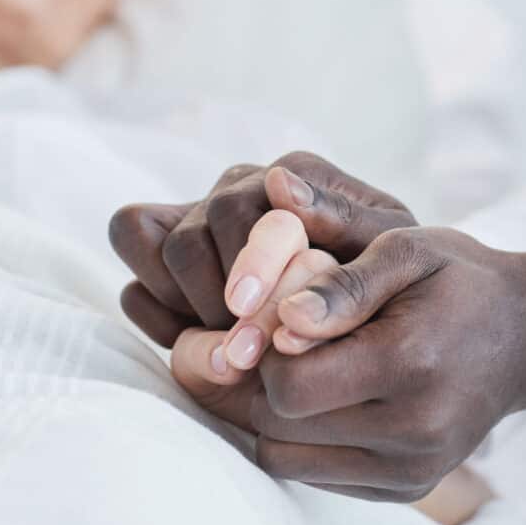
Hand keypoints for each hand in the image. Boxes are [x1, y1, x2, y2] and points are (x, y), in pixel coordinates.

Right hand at [107, 152, 415, 345]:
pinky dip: (158, 316)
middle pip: (185, 239)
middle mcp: (241, 188)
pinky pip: (134, 285)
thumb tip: (278, 181)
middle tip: (247, 348)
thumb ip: (340, 219)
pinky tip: (202, 343)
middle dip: (212, 301)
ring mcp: (201, 223)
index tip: (249, 311)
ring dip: (180, 305)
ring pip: (140, 241)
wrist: (385, 322)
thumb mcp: (388, 255)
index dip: (239, 264)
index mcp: (293, 176)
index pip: (231, 208)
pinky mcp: (172, 268)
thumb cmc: (391, 287)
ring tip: (230, 346)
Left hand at [166, 219, 496, 524]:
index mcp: (408, 365)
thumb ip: (341, 283)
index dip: (261, 351)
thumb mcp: (406, 250)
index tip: (275, 317)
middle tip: (265, 342)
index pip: (288, 385)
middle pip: (278, 427)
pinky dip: (302, 440)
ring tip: (293, 367)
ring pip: (286, 460)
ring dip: (272, 416)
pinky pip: (316, 477)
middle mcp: (413, 431)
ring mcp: (412, 469)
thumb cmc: (459, 280)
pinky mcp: (408, 488)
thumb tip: (284, 319)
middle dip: (256, 383)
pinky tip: (322, 396)